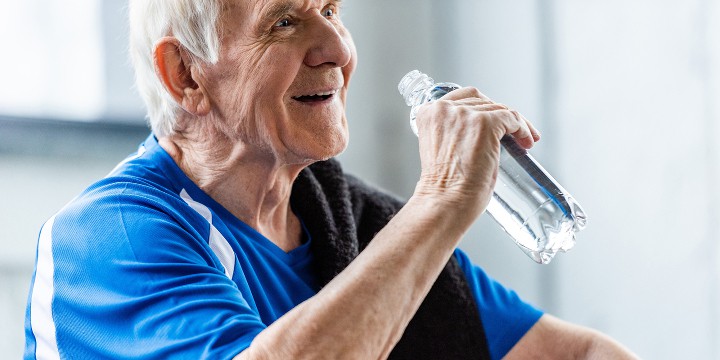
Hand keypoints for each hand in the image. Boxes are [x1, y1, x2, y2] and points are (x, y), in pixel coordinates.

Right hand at [413, 87, 540, 218]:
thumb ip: (453, 133)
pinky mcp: (484, 123)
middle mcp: (444, 109)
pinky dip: (523, 128)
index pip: (462, 99)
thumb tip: (480, 131)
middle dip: (500, 115)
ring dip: (515, 124)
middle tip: (514, 131)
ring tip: (524, 140)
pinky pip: (511, 118)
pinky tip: (526, 140)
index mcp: (429, 113)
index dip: (482, 108)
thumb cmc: (443, 187)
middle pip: (483, 101)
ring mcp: (465, 115)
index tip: (494, 120)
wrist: (445, 202)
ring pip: (499, 109)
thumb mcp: (442, 149)